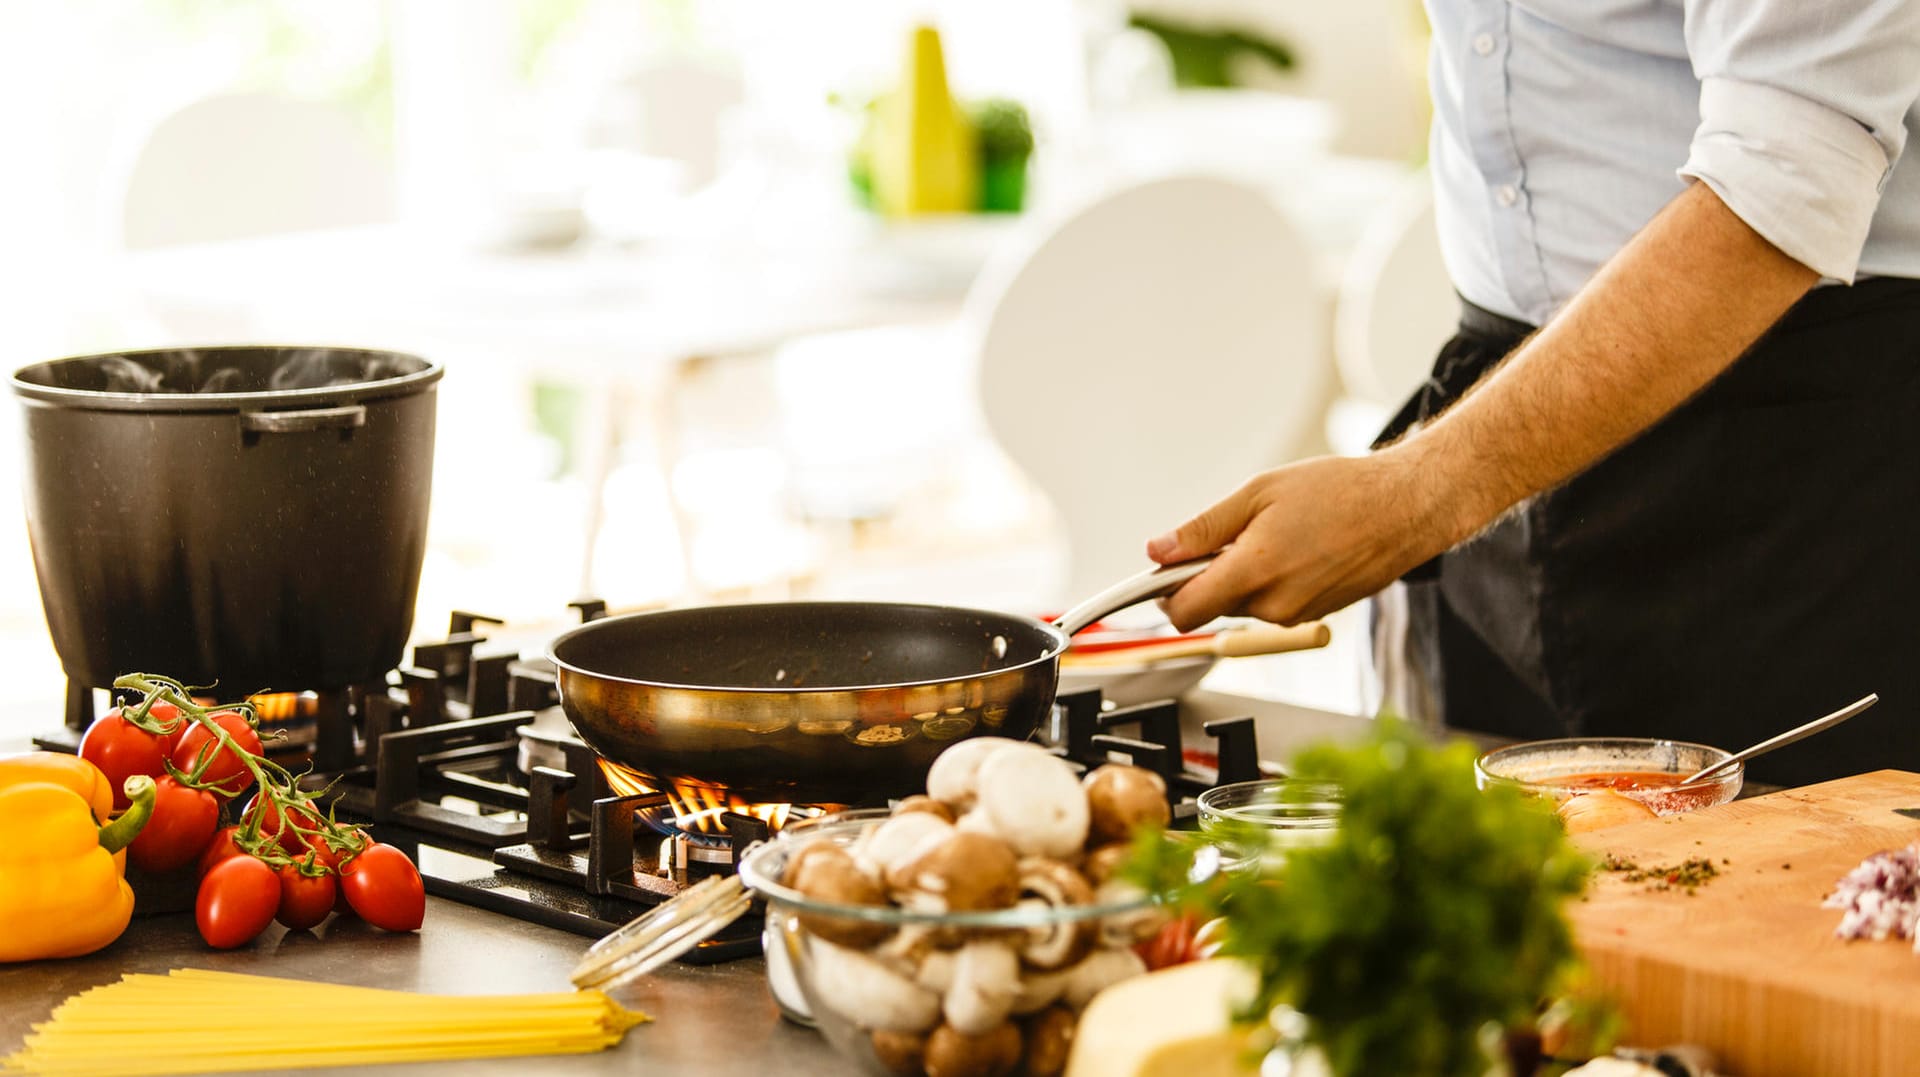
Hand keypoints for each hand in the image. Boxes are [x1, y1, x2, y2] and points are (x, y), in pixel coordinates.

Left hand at [1146, 452, 1462, 630]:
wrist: (1405, 508)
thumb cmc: (1339, 492)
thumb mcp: (1258, 493)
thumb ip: (1203, 528)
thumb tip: (1158, 551)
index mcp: (1253, 572)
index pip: (1185, 612)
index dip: (1164, 594)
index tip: (1161, 573)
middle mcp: (1274, 605)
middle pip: (1212, 606)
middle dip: (1208, 575)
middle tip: (1232, 532)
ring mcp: (1297, 615)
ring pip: (1244, 605)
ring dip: (1242, 576)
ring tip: (1274, 533)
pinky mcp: (1315, 615)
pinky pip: (1273, 605)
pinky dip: (1271, 582)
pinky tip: (1296, 548)